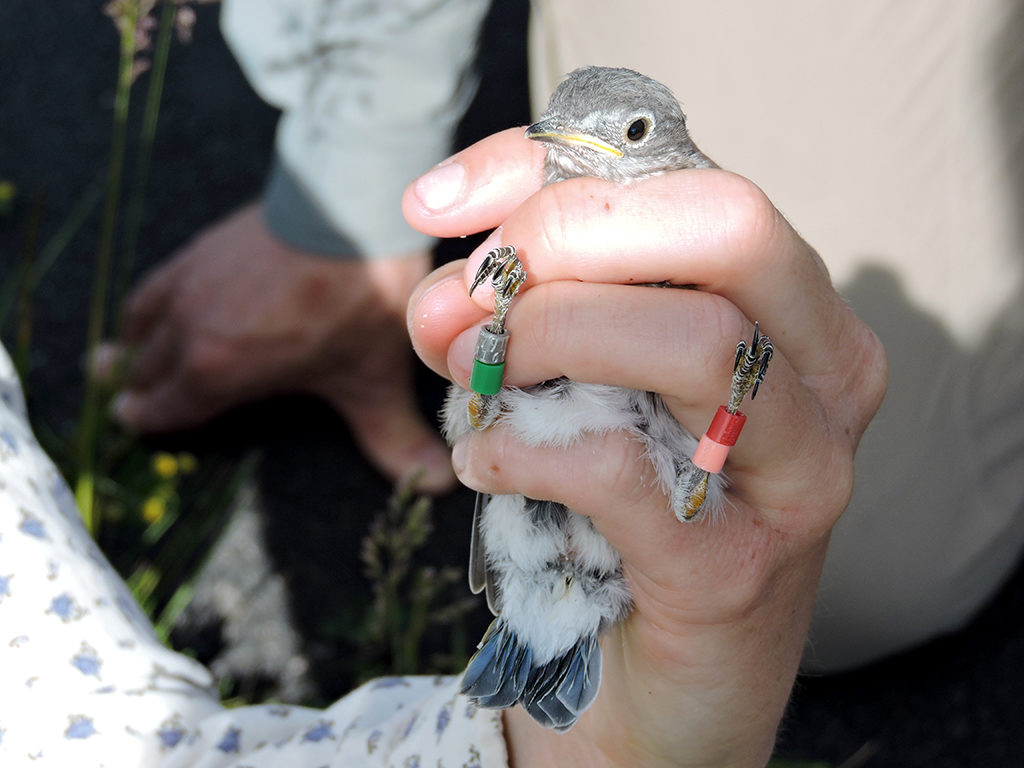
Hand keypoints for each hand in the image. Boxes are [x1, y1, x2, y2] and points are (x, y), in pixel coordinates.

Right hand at [95, 202, 454, 492]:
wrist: (351, 205)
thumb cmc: (359, 297)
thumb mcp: (375, 378)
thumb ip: (395, 436)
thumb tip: (437, 485)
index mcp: (219, 370)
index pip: (167, 406)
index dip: (149, 419)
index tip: (130, 424)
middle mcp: (189, 328)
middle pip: (147, 369)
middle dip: (138, 389)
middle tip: (125, 402)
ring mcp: (190, 283)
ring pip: (143, 324)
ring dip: (133, 347)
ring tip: (117, 361)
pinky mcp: (201, 247)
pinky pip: (155, 283)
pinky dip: (146, 304)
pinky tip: (152, 304)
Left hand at [403, 129, 886, 765]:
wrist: (658, 681)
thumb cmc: (623, 512)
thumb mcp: (591, 381)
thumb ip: (534, 312)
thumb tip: (446, 286)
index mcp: (789, 305)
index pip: (686, 176)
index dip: (545, 166)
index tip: (436, 206)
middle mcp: (824, 373)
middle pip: (725, 226)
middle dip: (564, 237)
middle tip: (466, 299)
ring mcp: (800, 474)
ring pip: (695, 341)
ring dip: (548, 338)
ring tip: (473, 377)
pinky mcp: (739, 569)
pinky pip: (625, 472)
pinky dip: (529, 450)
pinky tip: (484, 459)